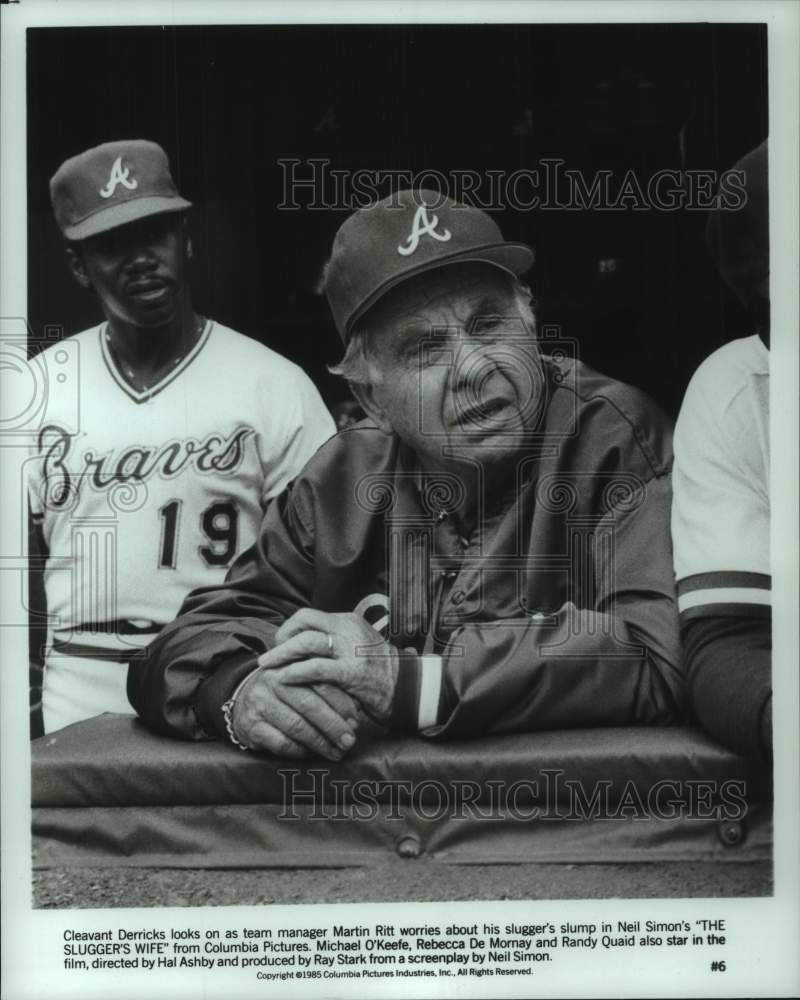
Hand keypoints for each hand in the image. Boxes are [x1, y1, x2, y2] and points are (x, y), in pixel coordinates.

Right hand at [232, 666, 359, 759]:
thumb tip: (357, 711)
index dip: (341, 703)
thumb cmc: (284, 693)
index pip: (320, 683)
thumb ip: (325, 688)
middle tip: (350, 741)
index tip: (356, 720)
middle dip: (334, 726)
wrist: (242, 701)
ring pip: (297, 726)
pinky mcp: (251, 726)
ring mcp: (259, 703)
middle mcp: (273, 681)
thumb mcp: (301, 681)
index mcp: (290, 665)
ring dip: (321, 743)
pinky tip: (311, 754)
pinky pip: (281, 743)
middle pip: (310, 705)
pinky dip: (300, 751)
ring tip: (336, 752)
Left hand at [258, 609, 399, 722]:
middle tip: (269, 656)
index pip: (308, 615)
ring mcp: (351, 649)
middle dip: (281, 639)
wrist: (408, 687)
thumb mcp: (356, 645)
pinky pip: (316, 668)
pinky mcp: (352, 672)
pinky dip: (296, 672)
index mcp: (347, 620)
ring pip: (306, 642)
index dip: (288, 628)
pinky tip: (284, 679)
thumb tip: (299, 646)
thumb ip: (333, 641)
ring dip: (282, 654)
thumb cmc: (378, 669)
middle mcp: (348, 629)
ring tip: (267, 666)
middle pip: (304, 623)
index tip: (279, 643)